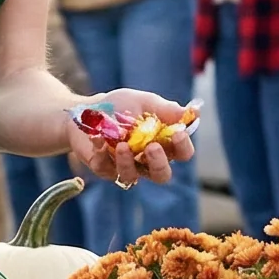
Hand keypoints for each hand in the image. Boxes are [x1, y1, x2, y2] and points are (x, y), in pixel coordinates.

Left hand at [66, 88, 192, 189]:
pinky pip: (105, 169)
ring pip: (132, 177)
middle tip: (152, 147)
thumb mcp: (143, 101)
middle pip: (161, 175)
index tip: (177, 133)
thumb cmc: (120, 106)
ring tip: (122, 145)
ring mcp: (124, 167)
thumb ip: (165, 109)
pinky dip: (102, 154)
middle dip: (159, 164)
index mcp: (163, 144)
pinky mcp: (103, 168)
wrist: (87, 109)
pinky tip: (98, 139)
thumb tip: (192, 112)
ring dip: (128, 162)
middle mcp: (146, 161)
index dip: (184, 147)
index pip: (182, 153)